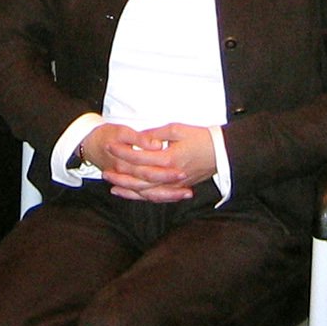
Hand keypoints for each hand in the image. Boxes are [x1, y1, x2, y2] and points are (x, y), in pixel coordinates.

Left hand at [83, 122, 215, 201]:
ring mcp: (174, 184)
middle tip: (104, 171)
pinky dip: (141, 197)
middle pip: (140, 178)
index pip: (140, 157)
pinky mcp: (178, 188)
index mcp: (169, 157)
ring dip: (128, 189)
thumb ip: (156, 134)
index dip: (123, 152)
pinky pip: (157, 196)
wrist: (222, 153)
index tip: (110, 146)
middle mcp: (170, 174)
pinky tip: (131, 194)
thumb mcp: (177, 129)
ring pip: (146, 191)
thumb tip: (139, 139)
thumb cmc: (201, 137)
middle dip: (121, 175)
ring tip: (112, 185)